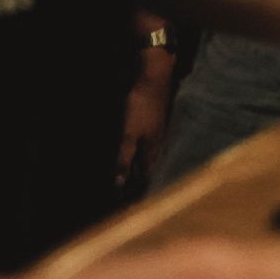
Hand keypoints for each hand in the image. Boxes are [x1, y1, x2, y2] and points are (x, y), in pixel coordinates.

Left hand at [116, 54, 170, 188]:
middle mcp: (160, 141)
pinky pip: (153, 141)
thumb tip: (118, 184)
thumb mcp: (129, 134)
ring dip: (145, 163)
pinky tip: (143, 148)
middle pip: (151, 164)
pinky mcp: (158, 119)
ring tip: (138, 172)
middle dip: (143, 177)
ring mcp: (161, 129)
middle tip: (134, 189)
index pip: (147, 174)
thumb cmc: (141, 107)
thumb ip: (124, 159)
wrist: (154, 78)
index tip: (131, 200)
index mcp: (153, 148)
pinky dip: (146, 149)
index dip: (140, 187)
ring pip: (153, 152)